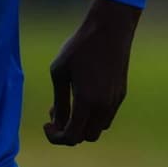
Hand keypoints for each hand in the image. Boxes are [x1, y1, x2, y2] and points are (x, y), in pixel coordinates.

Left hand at [44, 0, 141, 145]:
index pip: (71, 137)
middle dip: (69, 132)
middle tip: (56, 113)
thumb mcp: (59, 72)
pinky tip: (84, 97)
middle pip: (86, 137)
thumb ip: (59, 101)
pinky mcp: (121, 94)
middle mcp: (104, 106)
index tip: (46, 124)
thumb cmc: (80, 47)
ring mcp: (115, 101)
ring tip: (69, 104)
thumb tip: (58, 123)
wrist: (110, 29)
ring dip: (82, 124)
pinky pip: (107, 116)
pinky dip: (93, 116)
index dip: (55, 137)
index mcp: (86, 101)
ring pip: (99, 129)